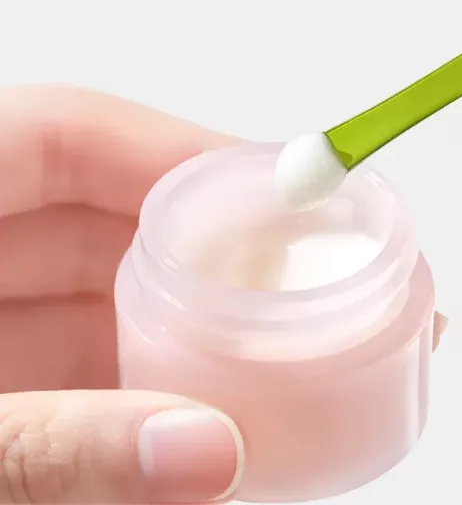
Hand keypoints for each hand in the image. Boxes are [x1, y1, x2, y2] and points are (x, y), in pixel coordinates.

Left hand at [0, 85, 242, 502]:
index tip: (268, 186)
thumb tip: (208, 454)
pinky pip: (78, 357)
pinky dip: (139, 381)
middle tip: (285, 275)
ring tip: (259, 346)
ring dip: (179, 325)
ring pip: (98, 293)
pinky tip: (194, 412)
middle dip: (200, 245)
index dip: (176, 149)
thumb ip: (50, 449)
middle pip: (101, 214)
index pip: (67, 133)